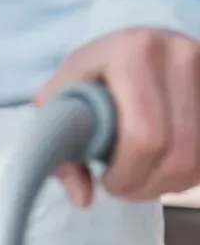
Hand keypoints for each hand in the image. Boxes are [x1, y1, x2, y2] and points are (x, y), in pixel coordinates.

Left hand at [35, 28, 199, 206]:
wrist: (127, 46)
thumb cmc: (89, 76)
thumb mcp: (59, 99)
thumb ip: (58, 146)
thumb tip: (82, 199)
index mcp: (131, 51)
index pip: (143, 134)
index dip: (126, 171)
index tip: (106, 181)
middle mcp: (179, 54)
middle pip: (177, 151)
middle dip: (146, 184)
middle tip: (122, 188)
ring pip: (199, 157)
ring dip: (169, 184)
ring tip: (141, 181)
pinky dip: (188, 173)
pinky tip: (163, 169)